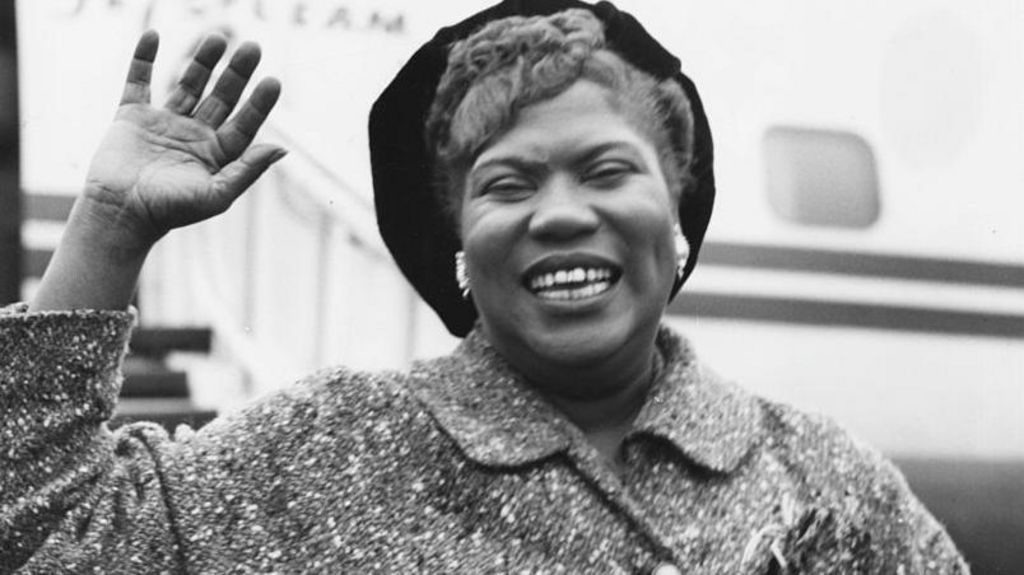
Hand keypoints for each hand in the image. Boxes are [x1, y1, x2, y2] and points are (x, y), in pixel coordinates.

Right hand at [29, 31, 283, 311]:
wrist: (120, 214)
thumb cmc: (170, 211)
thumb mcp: (216, 194)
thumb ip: (247, 169)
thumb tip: (282, 148)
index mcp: (216, 154)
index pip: (244, 122)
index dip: (259, 103)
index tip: (273, 81)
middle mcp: (194, 135)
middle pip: (221, 97)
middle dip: (236, 74)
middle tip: (252, 47)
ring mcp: (164, 123)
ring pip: (187, 84)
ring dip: (202, 61)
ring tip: (217, 38)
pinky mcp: (132, 117)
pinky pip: (138, 82)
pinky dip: (143, 59)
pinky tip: (153, 35)